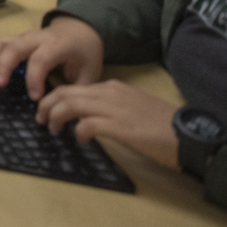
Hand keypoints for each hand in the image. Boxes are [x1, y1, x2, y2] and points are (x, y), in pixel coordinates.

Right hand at [0, 16, 104, 101]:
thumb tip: (61, 112)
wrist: (80, 31)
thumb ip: (75, 92)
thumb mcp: (89, 73)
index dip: (34, 79)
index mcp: (59, 46)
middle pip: (14, 47)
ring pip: (2, 42)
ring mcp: (24, 36)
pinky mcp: (16, 38)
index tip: (35, 98)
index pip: (40, 59)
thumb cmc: (85, 54)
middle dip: (3, 65)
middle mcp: (38, 38)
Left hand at [33, 81, 179, 170]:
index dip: (56, 98)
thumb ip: (110, 107)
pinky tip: (78, 139)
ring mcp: (114, 108)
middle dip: (47, 104)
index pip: (74, 87)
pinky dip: (77, 130)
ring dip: (55, 116)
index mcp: (112, 87)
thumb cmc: (163, 125)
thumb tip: (88, 118)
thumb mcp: (132, 107)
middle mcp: (110, 93)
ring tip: (51, 128)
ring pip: (70, 104)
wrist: (187, 133)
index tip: (47, 109)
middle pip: (66, 92)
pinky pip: (87, 124)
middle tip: (39, 118)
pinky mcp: (119, 126)